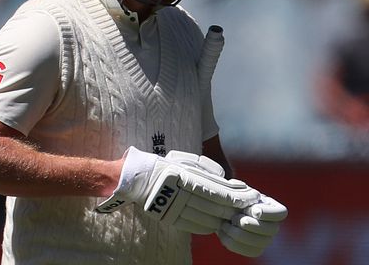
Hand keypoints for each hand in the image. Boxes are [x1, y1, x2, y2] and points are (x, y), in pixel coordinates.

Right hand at [96, 147, 260, 233]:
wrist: (139, 179)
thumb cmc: (168, 167)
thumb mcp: (188, 163)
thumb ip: (210, 173)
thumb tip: (231, 183)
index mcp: (187, 179)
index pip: (221, 193)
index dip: (239, 198)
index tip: (251, 197)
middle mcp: (182, 196)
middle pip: (217, 209)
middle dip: (234, 210)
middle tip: (246, 209)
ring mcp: (176, 210)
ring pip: (209, 221)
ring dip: (222, 219)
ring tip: (230, 215)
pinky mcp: (171, 220)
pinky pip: (196, 227)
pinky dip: (209, 225)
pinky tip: (214, 220)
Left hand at [217, 194, 287, 256]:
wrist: (221, 210)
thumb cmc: (231, 198)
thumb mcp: (236, 190)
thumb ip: (241, 192)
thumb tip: (248, 197)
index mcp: (271, 208)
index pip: (280, 213)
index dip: (268, 213)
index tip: (253, 210)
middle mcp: (272, 225)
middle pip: (272, 230)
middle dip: (252, 225)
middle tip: (235, 219)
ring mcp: (265, 239)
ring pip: (261, 243)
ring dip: (241, 235)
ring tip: (226, 224)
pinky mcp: (254, 249)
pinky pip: (249, 251)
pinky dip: (234, 243)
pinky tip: (223, 232)